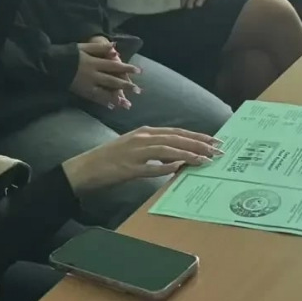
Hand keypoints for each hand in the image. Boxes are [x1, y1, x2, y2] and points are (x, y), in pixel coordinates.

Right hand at [62, 126, 224, 192]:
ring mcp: (135, 152)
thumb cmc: (110, 160)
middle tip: (217, 149)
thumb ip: (155, 151)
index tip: (213, 140)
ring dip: (188, 154)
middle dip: (198, 143)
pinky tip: (179, 168)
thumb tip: (177, 157)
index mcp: (144, 132)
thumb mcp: (135, 149)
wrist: (85, 168)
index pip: (176, 132)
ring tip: (205, 159)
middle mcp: (142, 138)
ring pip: (167, 149)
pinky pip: (151, 167)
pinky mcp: (128, 167)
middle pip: (175, 138)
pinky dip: (166, 167)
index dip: (196, 135)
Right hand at [70, 36, 140, 109]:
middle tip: (138, 90)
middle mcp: (93, 74)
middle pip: (112, 80)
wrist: (52, 64)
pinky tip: (111, 106)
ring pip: (105, 92)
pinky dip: (103, 102)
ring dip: (117, 97)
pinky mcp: (82, 91)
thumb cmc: (69, 54)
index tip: (139, 71)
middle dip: (126, 85)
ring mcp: (87, 84)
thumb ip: (100, 48)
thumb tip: (115, 48)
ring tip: (128, 103)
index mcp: (94, 62)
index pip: (114, 66)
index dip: (127, 68)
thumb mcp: (84, 47)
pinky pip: (94, 98)